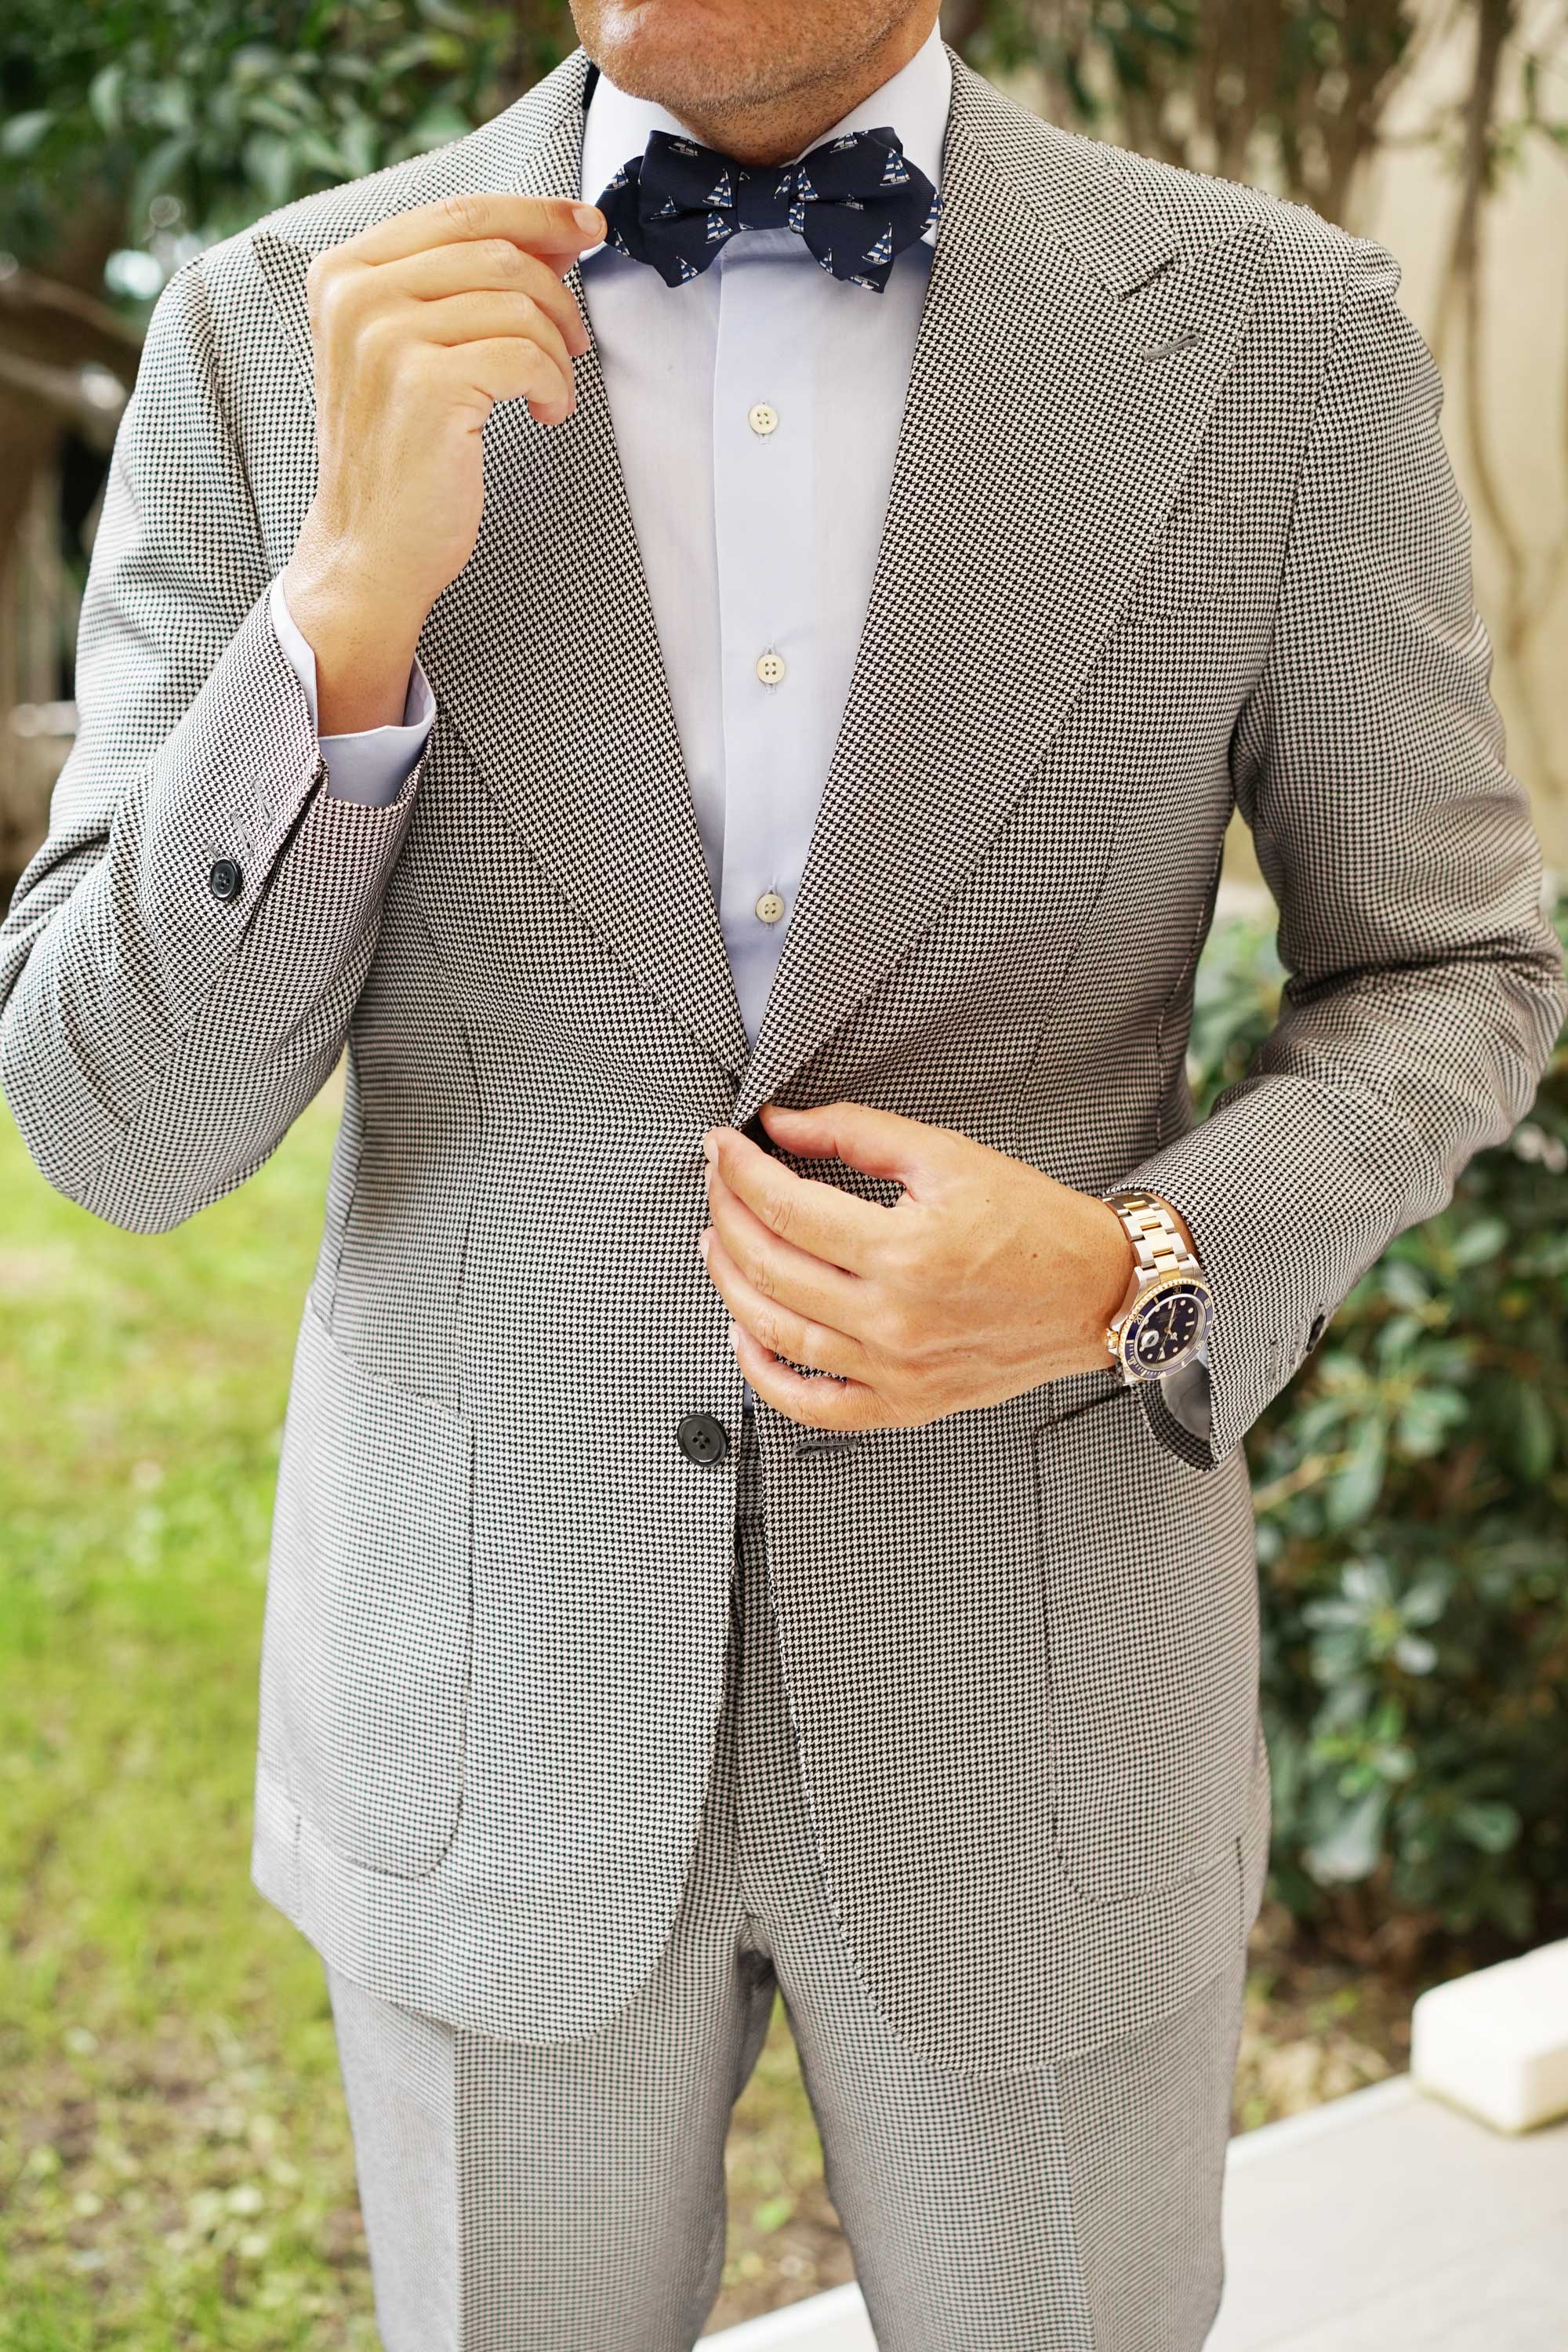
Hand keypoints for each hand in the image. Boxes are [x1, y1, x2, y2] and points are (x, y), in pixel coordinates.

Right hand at [287, 190, 605, 642]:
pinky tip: (545, 412)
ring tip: (551, 389)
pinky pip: (526, 355)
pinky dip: (554, 384)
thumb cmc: (399, 455)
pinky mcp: (425, 385)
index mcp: (344, 273)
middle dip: (556, 291)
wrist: (368, 548)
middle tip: (576, 338)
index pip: (458, 213)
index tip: (585, 225)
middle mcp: (356, 295)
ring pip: (517, 302)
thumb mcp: (407, 351)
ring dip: (556, 349)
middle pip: (495, 250)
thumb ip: (454, 288)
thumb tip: (549, 239)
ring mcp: (386, 337)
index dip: (535, 214)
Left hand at [697, 1101, 1136, 1430]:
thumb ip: (857, 1133)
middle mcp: (897, 1318)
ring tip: (717, 1246)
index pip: (787, 1208)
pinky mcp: (906, 1403)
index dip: (739, 1172)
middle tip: (718, 1185)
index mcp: (906, 1251)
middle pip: (772, 1267)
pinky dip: (766, 1377)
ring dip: (731, 1286)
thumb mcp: (948, 1157)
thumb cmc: (1034, 1226)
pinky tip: (745, 1338)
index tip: (722, 1148)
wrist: (1096, 1291)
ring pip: (779, 1333)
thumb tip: (783, 1125)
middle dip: (728, 1217)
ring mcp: (897, 1369)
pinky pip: (815, 1406)